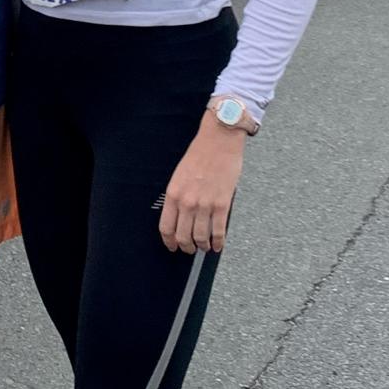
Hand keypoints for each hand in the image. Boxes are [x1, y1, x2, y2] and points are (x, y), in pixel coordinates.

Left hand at [158, 115, 246, 254]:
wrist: (219, 140)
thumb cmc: (201, 153)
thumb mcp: (180, 174)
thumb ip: (178, 196)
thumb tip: (180, 216)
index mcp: (173, 193)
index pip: (166, 227)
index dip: (169, 242)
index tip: (172, 246)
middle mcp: (187, 202)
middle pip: (183, 237)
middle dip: (186, 247)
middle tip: (190, 249)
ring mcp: (205, 204)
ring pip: (200, 238)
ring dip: (202, 246)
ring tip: (205, 246)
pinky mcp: (221, 204)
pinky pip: (219, 232)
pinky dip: (218, 242)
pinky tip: (218, 244)